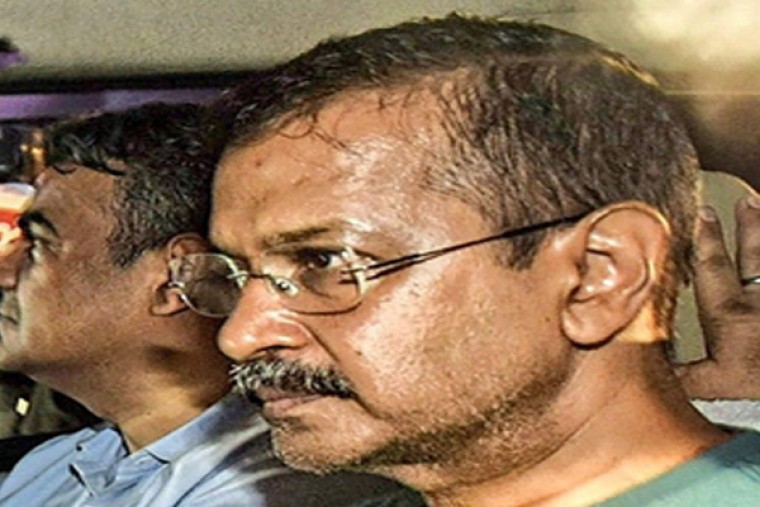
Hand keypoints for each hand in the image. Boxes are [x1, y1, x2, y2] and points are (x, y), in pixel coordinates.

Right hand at [678, 195, 759, 398]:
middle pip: (756, 256)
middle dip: (751, 226)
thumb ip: (672, 369)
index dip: (707, 237)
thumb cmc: (747, 402)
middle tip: (750, 201)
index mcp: (731, 315)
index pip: (714, 266)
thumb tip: (636, 357)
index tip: (705, 212)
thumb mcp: (700, 387)